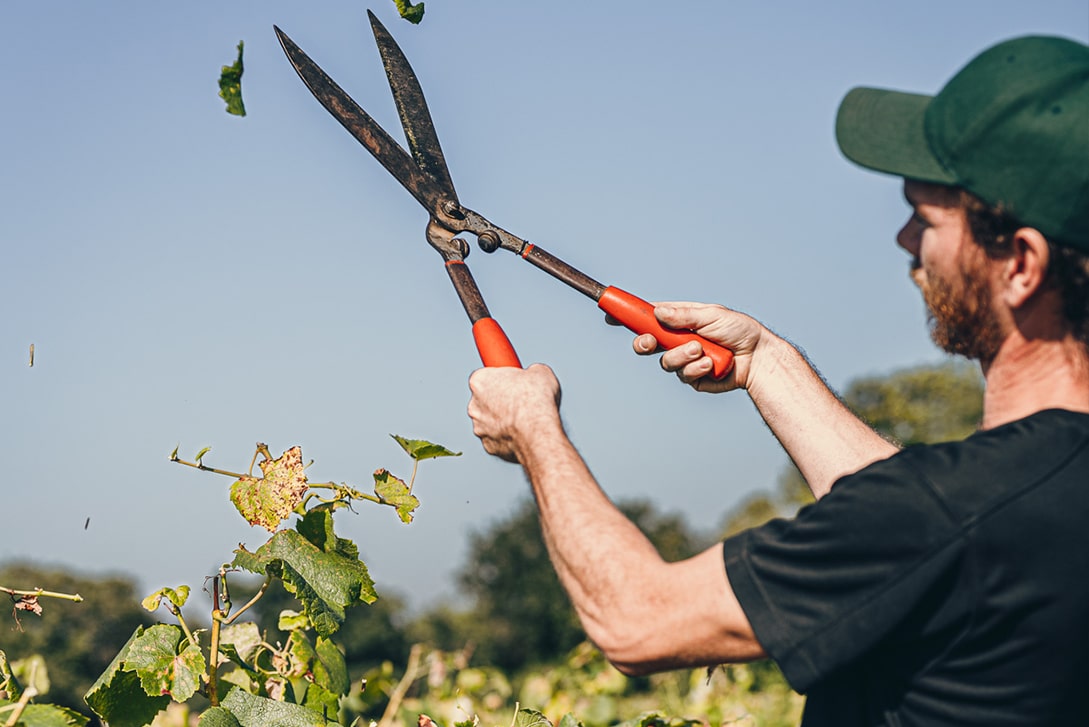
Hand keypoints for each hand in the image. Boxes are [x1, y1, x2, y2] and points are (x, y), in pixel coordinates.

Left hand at [467, 363, 562, 462]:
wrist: (538, 432)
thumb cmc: (535, 400)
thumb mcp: (540, 372)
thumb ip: (530, 372)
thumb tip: (535, 375)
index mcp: (480, 381)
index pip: (486, 376)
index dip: (502, 379)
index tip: (514, 382)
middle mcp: (474, 405)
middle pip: (485, 399)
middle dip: (501, 400)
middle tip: (521, 400)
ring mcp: (479, 428)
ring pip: (491, 421)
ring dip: (504, 420)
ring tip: (526, 419)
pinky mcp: (488, 446)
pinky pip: (498, 439)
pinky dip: (509, 437)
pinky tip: (524, 434)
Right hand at [630, 302, 765, 392]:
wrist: (759, 357)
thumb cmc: (739, 330)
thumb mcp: (711, 315)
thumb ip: (684, 316)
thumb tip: (657, 312)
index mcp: (680, 321)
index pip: (649, 318)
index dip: (629, 318)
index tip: (611, 316)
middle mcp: (678, 341)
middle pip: (647, 344)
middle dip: (644, 343)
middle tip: (650, 342)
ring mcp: (685, 361)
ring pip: (666, 363)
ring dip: (681, 356)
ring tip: (701, 350)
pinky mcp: (694, 378)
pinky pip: (684, 376)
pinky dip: (696, 368)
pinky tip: (711, 364)